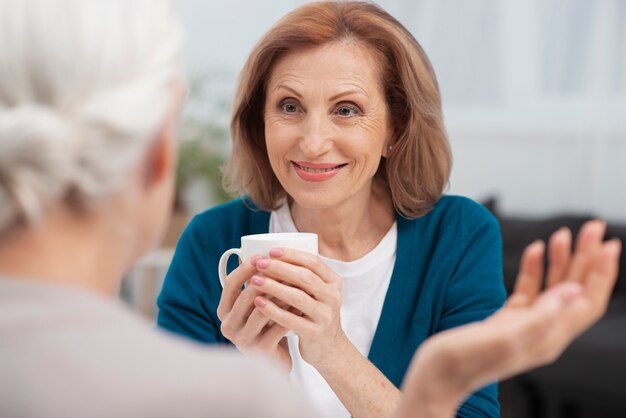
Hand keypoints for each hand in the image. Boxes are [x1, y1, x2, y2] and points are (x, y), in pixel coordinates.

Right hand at [216, 255, 291, 370]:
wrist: (275, 360)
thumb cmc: (266, 326)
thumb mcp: (255, 305)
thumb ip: (255, 285)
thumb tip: (267, 252)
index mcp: (224, 311)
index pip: (231, 284)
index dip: (246, 268)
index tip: (263, 255)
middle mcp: (228, 326)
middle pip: (247, 295)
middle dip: (268, 278)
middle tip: (285, 266)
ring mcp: (242, 340)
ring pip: (262, 310)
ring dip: (281, 294)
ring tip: (296, 283)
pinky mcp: (260, 351)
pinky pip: (277, 326)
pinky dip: (290, 313)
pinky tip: (302, 304)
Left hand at [250, 248, 347, 368]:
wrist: (328, 348)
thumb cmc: (314, 314)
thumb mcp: (316, 293)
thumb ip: (302, 277)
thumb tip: (270, 257)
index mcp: (333, 282)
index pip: (313, 262)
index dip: (292, 254)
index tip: (271, 251)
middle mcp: (333, 297)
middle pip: (305, 277)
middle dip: (279, 268)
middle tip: (259, 263)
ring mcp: (326, 316)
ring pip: (298, 297)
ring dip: (274, 286)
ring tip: (254, 280)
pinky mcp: (315, 333)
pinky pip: (291, 319)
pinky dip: (273, 310)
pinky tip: (258, 302)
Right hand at [398, 220, 621, 417]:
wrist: (435, 375)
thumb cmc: (463, 360)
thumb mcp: (503, 337)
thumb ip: (540, 316)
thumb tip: (573, 292)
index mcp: (548, 338)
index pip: (586, 302)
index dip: (600, 272)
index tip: (609, 244)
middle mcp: (543, 332)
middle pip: (574, 290)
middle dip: (586, 257)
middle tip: (593, 227)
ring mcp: (525, 325)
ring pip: (553, 287)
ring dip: (561, 259)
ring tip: (564, 233)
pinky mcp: (507, 320)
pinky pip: (529, 290)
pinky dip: (534, 268)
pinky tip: (535, 249)